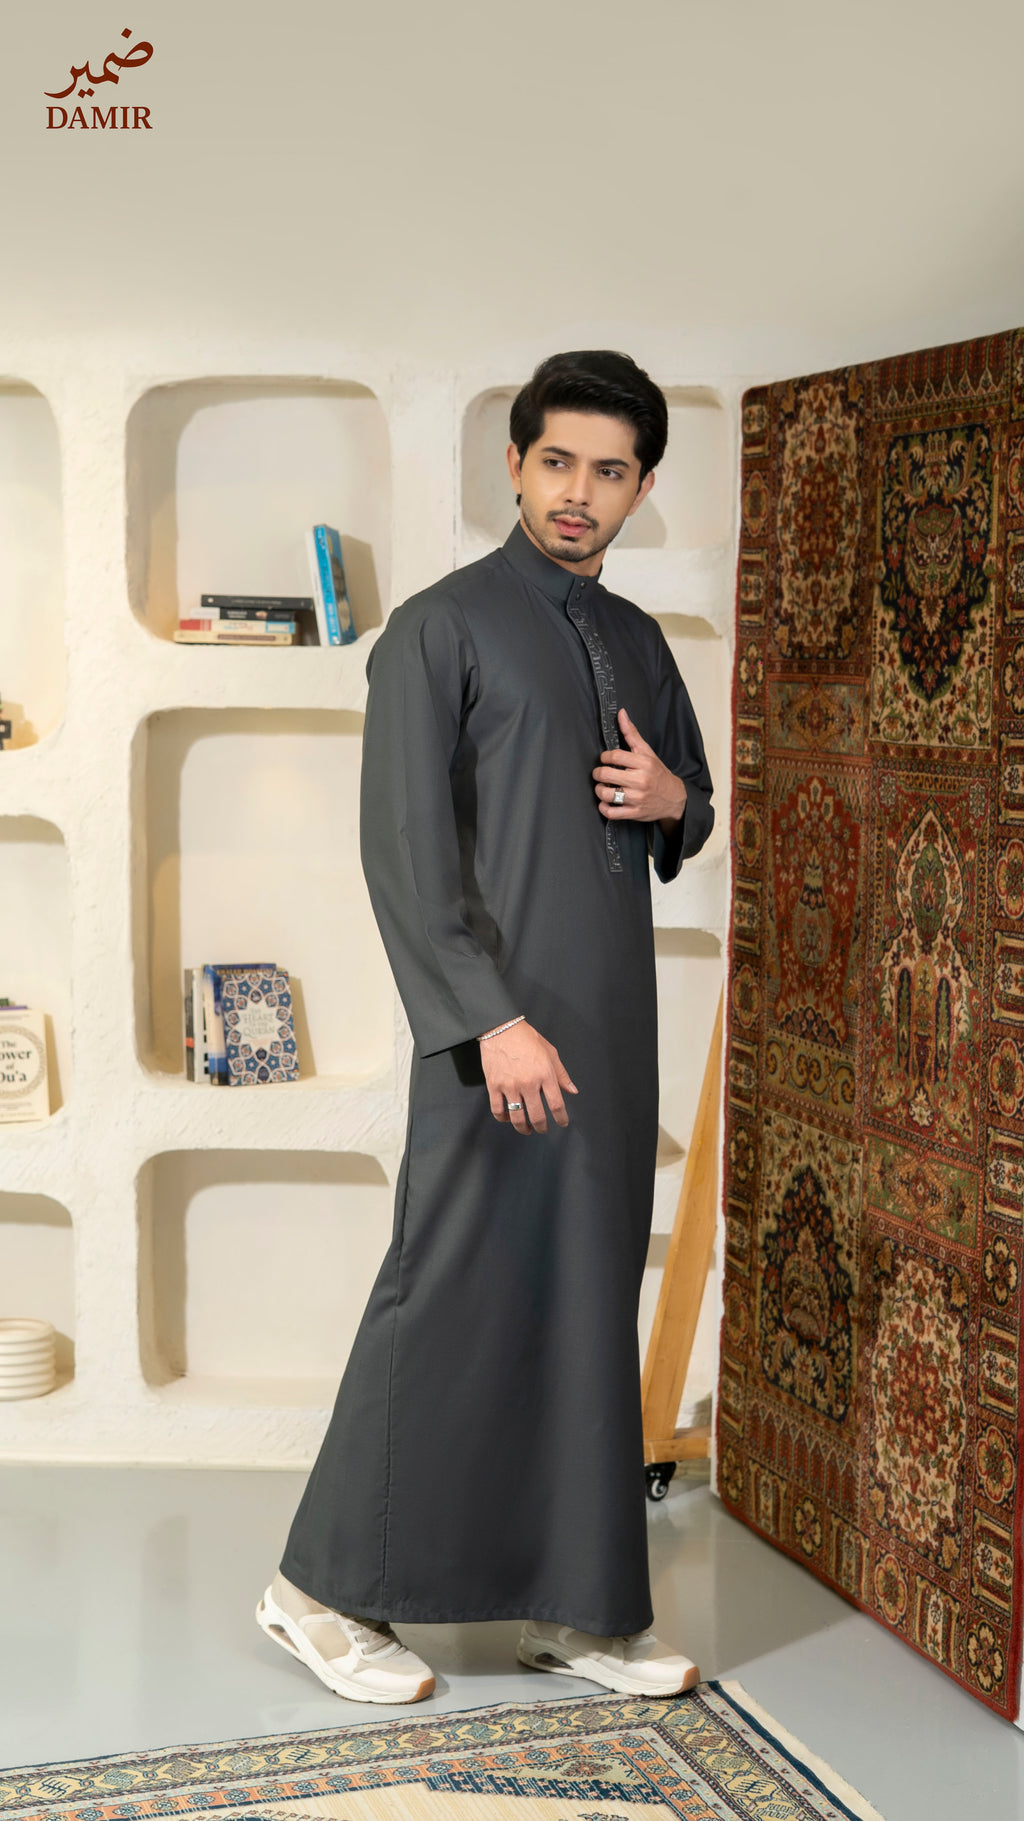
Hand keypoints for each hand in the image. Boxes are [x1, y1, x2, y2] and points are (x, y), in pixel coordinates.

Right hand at [478, 1019, 578, 1133]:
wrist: (501, 1029)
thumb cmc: (526, 1038)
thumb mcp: (550, 1053)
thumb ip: (561, 1074)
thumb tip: (572, 1091)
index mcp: (545, 1074)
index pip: (557, 1104)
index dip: (561, 1118)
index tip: (562, 1122)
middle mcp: (528, 1083)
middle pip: (537, 1116)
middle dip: (542, 1127)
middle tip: (543, 1129)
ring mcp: (510, 1086)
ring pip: (517, 1117)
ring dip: (523, 1127)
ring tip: (526, 1129)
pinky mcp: (494, 1086)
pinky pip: (497, 1109)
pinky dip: (503, 1118)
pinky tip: (508, 1118)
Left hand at [592, 707, 686, 825]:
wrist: (674, 798)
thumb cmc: (658, 773)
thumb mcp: (647, 752)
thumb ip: (631, 733)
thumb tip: (621, 713)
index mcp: (643, 763)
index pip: (614, 756)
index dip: (604, 757)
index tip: (605, 759)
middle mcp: (640, 781)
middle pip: (606, 775)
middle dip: (598, 773)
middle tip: (601, 774)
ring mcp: (637, 798)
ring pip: (606, 794)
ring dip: (600, 790)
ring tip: (603, 787)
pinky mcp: (634, 813)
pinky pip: (611, 812)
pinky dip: (604, 808)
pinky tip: (606, 802)